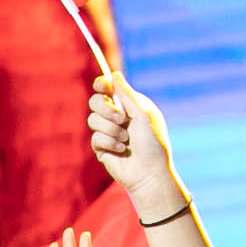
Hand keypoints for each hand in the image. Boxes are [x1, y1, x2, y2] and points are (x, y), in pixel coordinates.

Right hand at [88, 73, 187, 215]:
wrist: (149, 173)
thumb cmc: (152, 143)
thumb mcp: (142, 115)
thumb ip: (126, 95)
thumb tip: (114, 74)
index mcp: (129, 106)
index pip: (108, 89)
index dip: (102, 85)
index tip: (102, 86)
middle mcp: (117, 117)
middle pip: (95, 102)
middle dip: (106, 109)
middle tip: (121, 119)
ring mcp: (107, 132)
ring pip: (92, 120)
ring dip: (111, 130)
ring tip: (125, 140)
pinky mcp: (101, 147)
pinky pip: (95, 138)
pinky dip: (110, 143)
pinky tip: (122, 151)